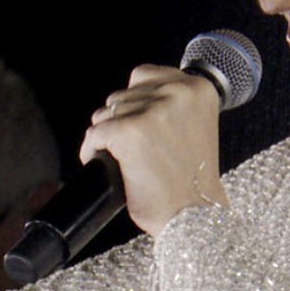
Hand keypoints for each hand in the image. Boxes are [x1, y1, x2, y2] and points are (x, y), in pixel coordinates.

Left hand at [80, 64, 228, 236]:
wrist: (194, 214)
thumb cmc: (193, 180)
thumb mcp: (195, 126)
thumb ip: (170, 105)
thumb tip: (130, 97)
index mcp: (198, 89)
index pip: (143, 76)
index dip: (134, 102)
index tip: (137, 123)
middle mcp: (177, 93)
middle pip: (121, 95)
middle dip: (119, 121)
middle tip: (132, 149)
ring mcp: (153, 111)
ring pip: (105, 114)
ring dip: (106, 136)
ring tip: (122, 159)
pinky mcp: (129, 131)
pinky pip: (94, 135)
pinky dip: (92, 151)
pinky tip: (103, 164)